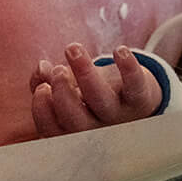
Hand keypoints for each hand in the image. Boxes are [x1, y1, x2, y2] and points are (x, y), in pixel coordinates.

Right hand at [30, 44, 164, 136]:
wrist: (136, 102)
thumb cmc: (92, 96)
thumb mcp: (68, 89)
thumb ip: (46, 81)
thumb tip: (41, 69)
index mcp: (74, 130)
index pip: (54, 131)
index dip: (43, 112)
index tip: (41, 88)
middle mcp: (97, 128)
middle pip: (77, 122)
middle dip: (63, 95)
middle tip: (58, 71)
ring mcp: (120, 115)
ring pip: (102, 101)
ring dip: (85, 74)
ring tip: (72, 49)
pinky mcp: (140, 99)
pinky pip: (136, 87)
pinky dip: (129, 68)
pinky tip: (119, 50)